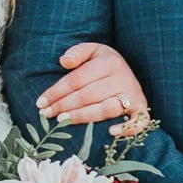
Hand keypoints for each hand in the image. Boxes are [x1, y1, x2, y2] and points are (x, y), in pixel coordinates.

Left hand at [36, 40, 151, 132]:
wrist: (131, 71)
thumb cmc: (104, 64)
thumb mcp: (92, 50)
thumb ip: (77, 52)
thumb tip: (63, 62)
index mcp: (109, 61)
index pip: (77, 79)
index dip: (57, 91)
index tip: (41, 102)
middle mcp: (123, 77)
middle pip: (88, 95)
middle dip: (64, 105)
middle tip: (46, 114)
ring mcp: (133, 94)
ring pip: (106, 109)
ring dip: (83, 116)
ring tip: (63, 121)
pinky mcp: (142, 108)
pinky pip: (138, 120)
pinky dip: (127, 128)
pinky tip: (111, 132)